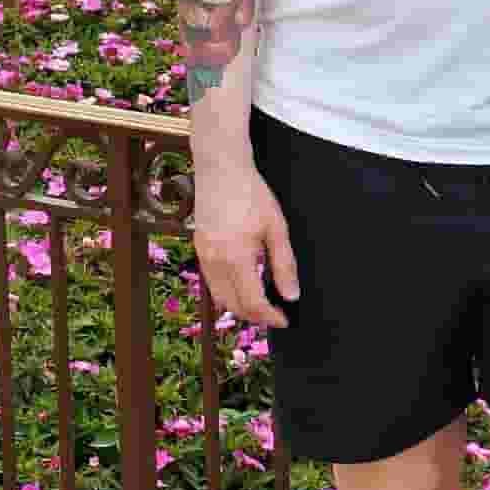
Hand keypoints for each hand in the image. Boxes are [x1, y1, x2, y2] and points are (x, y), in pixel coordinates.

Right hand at [192, 161, 301, 331]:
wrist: (221, 169)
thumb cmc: (252, 194)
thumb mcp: (276, 227)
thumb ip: (284, 264)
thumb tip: (291, 296)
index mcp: (236, 257)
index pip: (252, 302)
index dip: (269, 317)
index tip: (284, 320)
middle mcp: (215, 262)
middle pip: (233, 306)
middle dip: (254, 316)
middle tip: (275, 315)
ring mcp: (203, 256)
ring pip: (219, 297)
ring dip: (239, 307)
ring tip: (261, 303)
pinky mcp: (198, 249)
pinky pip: (212, 282)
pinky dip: (227, 292)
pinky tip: (242, 285)